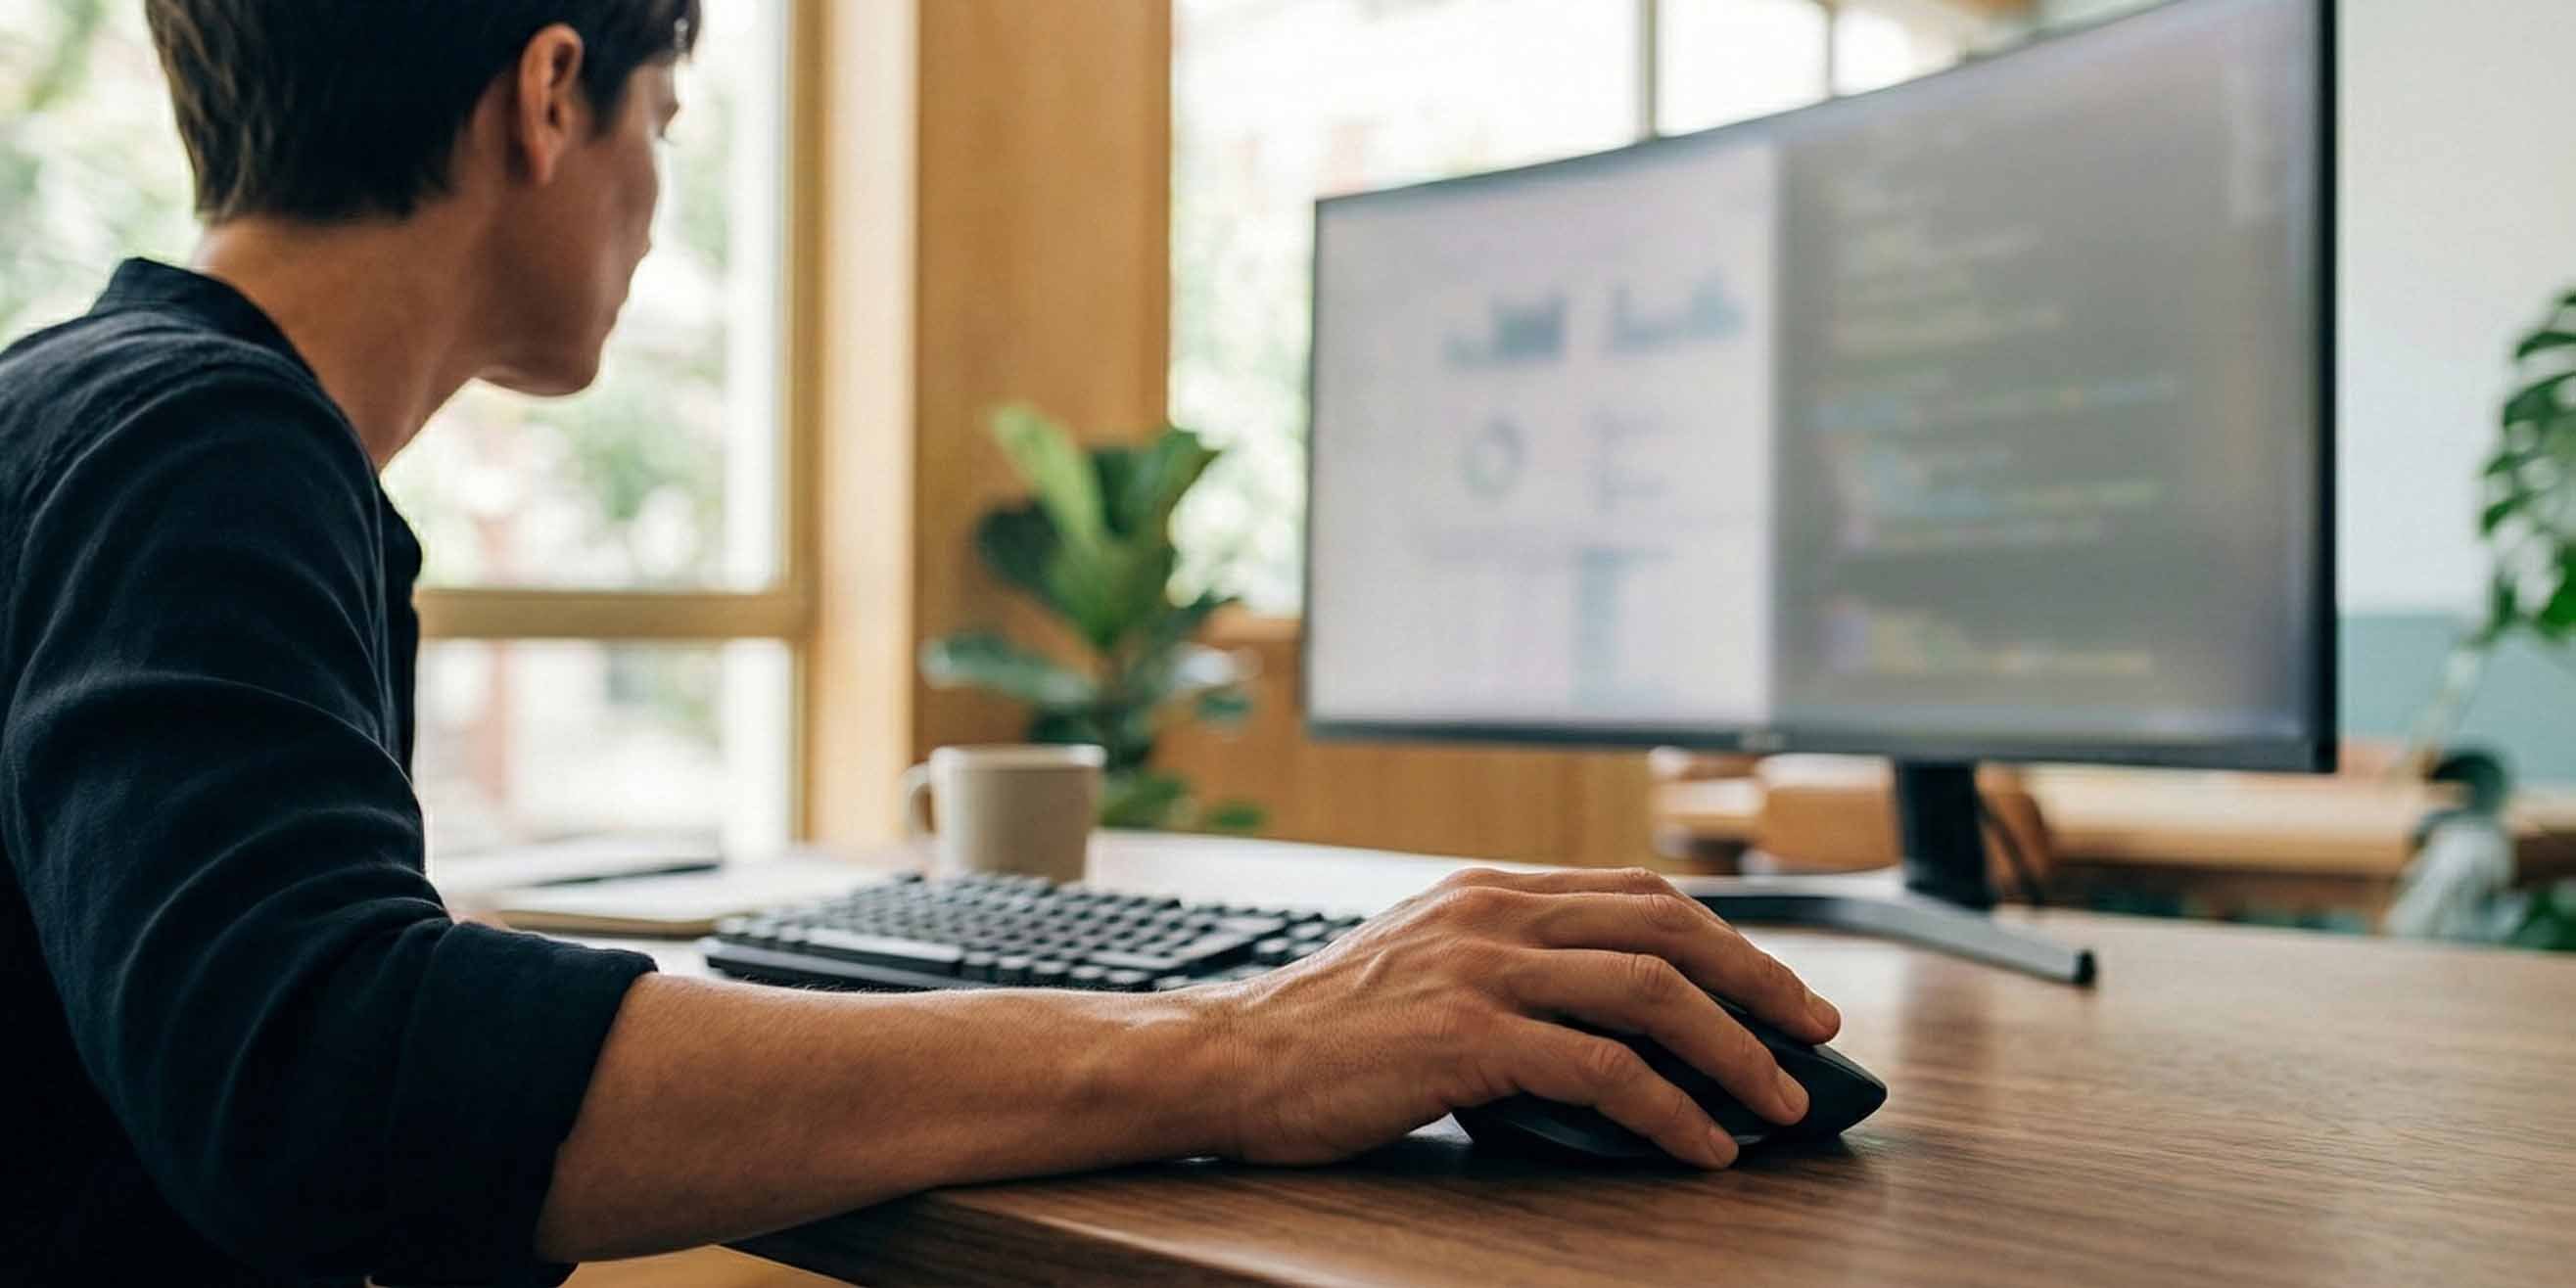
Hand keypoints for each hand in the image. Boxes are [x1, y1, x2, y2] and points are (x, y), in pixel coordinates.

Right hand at [1205, 866, 1841, 1168]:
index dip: (1726, 939)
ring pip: (1652, 993)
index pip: (1640, 895)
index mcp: (1489, 889)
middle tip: (1815, 1035)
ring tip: (1779, 1103)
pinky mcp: (1468, 1037)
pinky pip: (1601, 1069)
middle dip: (1759, 983)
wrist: (1230, 1060)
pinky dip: (1668, 1111)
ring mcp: (1482, 969)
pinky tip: (1699, 1146)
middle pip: (1667, 929)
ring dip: (1734, 1053)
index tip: (1778, 987)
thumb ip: (1506, 963)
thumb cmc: (1324, 1033)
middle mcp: (1494, 911)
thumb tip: (1609, 1015)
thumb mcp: (1423, 964)